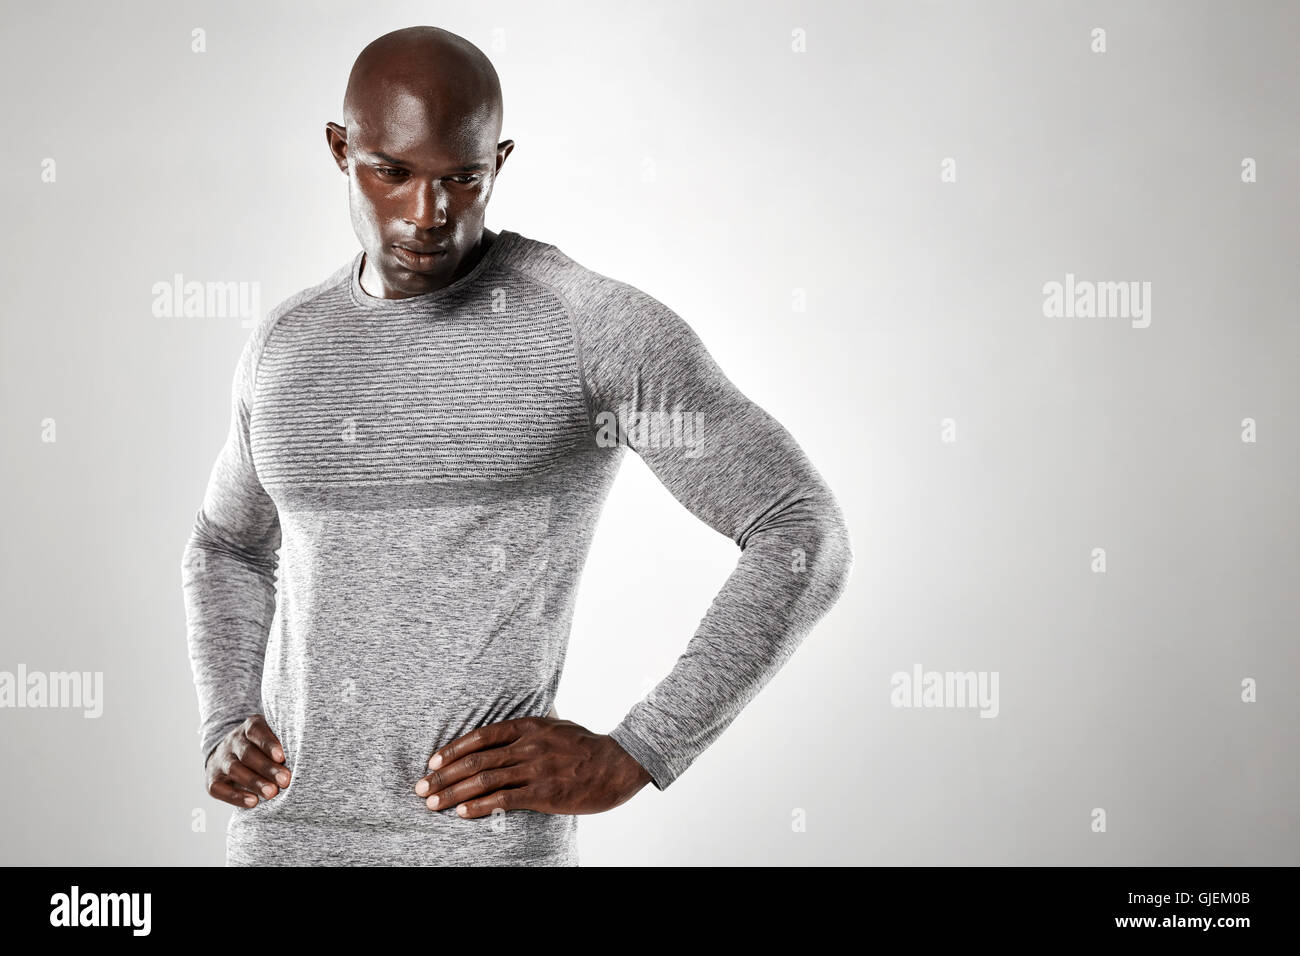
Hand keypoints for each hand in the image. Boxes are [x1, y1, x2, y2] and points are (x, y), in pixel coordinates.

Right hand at [205, 714, 291, 807]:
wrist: (230, 754)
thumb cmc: (265, 748)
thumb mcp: (273, 736)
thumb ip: (286, 743)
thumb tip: (308, 758)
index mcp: (250, 727)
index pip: (257, 731)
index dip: (269, 743)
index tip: (282, 756)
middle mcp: (233, 741)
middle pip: (248, 753)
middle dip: (267, 768)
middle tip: (285, 780)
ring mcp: (221, 760)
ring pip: (235, 769)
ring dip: (254, 782)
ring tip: (272, 793)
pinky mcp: (212, 779)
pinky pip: (219, 788)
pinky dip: (236, 796)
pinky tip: (253, 803)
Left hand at [415, 716, 652, 817]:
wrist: (619, 764)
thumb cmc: (587, 745)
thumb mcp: (557, 726)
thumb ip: (530, 729)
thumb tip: (507, 733)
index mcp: (529, 726)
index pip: (481, 736)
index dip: (453, 749)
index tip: (432, 761)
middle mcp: (528, 746)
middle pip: (475, 760)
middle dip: (443, 775)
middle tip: (421, 787)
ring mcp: (535, 770)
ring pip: (484, 781)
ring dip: (453, 793)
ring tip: (433, 803)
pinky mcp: (544, 794)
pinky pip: (503, 800)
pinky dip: (478, 806)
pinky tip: (462, 813)